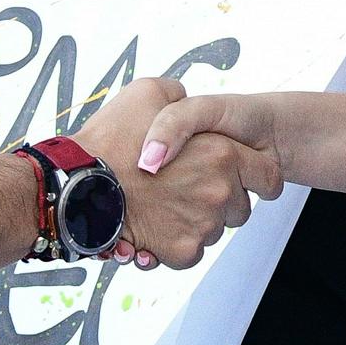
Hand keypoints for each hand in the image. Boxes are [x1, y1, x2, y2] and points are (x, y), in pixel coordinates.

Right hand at [80, 78, 278, 267]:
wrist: (76, 183)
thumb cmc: (109, 140)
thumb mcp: (147, 92)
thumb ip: (178, 95)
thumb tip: (185, 101)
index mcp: (221, 151)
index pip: (269, 178)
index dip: (255, 178)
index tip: (241, 179)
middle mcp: (219, 190)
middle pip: (240, 208)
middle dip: (220, 202)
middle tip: (185, 190)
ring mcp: (203, 223)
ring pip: (214, 231)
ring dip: (196, 222)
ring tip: (163, 205)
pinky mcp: (183, 250)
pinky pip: (192, 253)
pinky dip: (176, 244)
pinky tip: (155, 226)